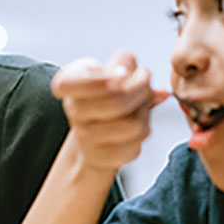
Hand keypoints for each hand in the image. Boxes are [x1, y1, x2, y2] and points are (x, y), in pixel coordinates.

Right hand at [52, 53, 168, 175]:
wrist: (92, 133)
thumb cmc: (105, 92)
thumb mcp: (110, 69)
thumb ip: (129, 68)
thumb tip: (155, 87)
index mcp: (68, 83)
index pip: (68, 85)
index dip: (98, 82)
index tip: (123, 75)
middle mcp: (73, 110)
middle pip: (116, 102)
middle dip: (141, 87)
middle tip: (145, 79)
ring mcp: (86, 136)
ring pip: (133, 125)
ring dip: (146, 110)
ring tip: (141, 103)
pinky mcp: (103, 156)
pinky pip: (136, 142)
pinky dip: (145, 128)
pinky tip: (136, 123)